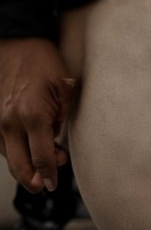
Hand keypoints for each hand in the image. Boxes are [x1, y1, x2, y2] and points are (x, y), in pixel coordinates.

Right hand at [0, 39, 76, 189]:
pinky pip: (3, 146)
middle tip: (45, 184)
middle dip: (33, 180)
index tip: (53, 184)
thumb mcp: (65, 88)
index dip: (49, 175)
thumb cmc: (45, 62)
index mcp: (32, 116)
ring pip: (9, 158)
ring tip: (48, 159)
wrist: (18, 44)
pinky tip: (30, 148)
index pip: (41, 158)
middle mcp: (11, 123)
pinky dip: (16, 153)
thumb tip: (56, 143)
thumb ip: (61, 118)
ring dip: (26, 166)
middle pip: (20, 166)